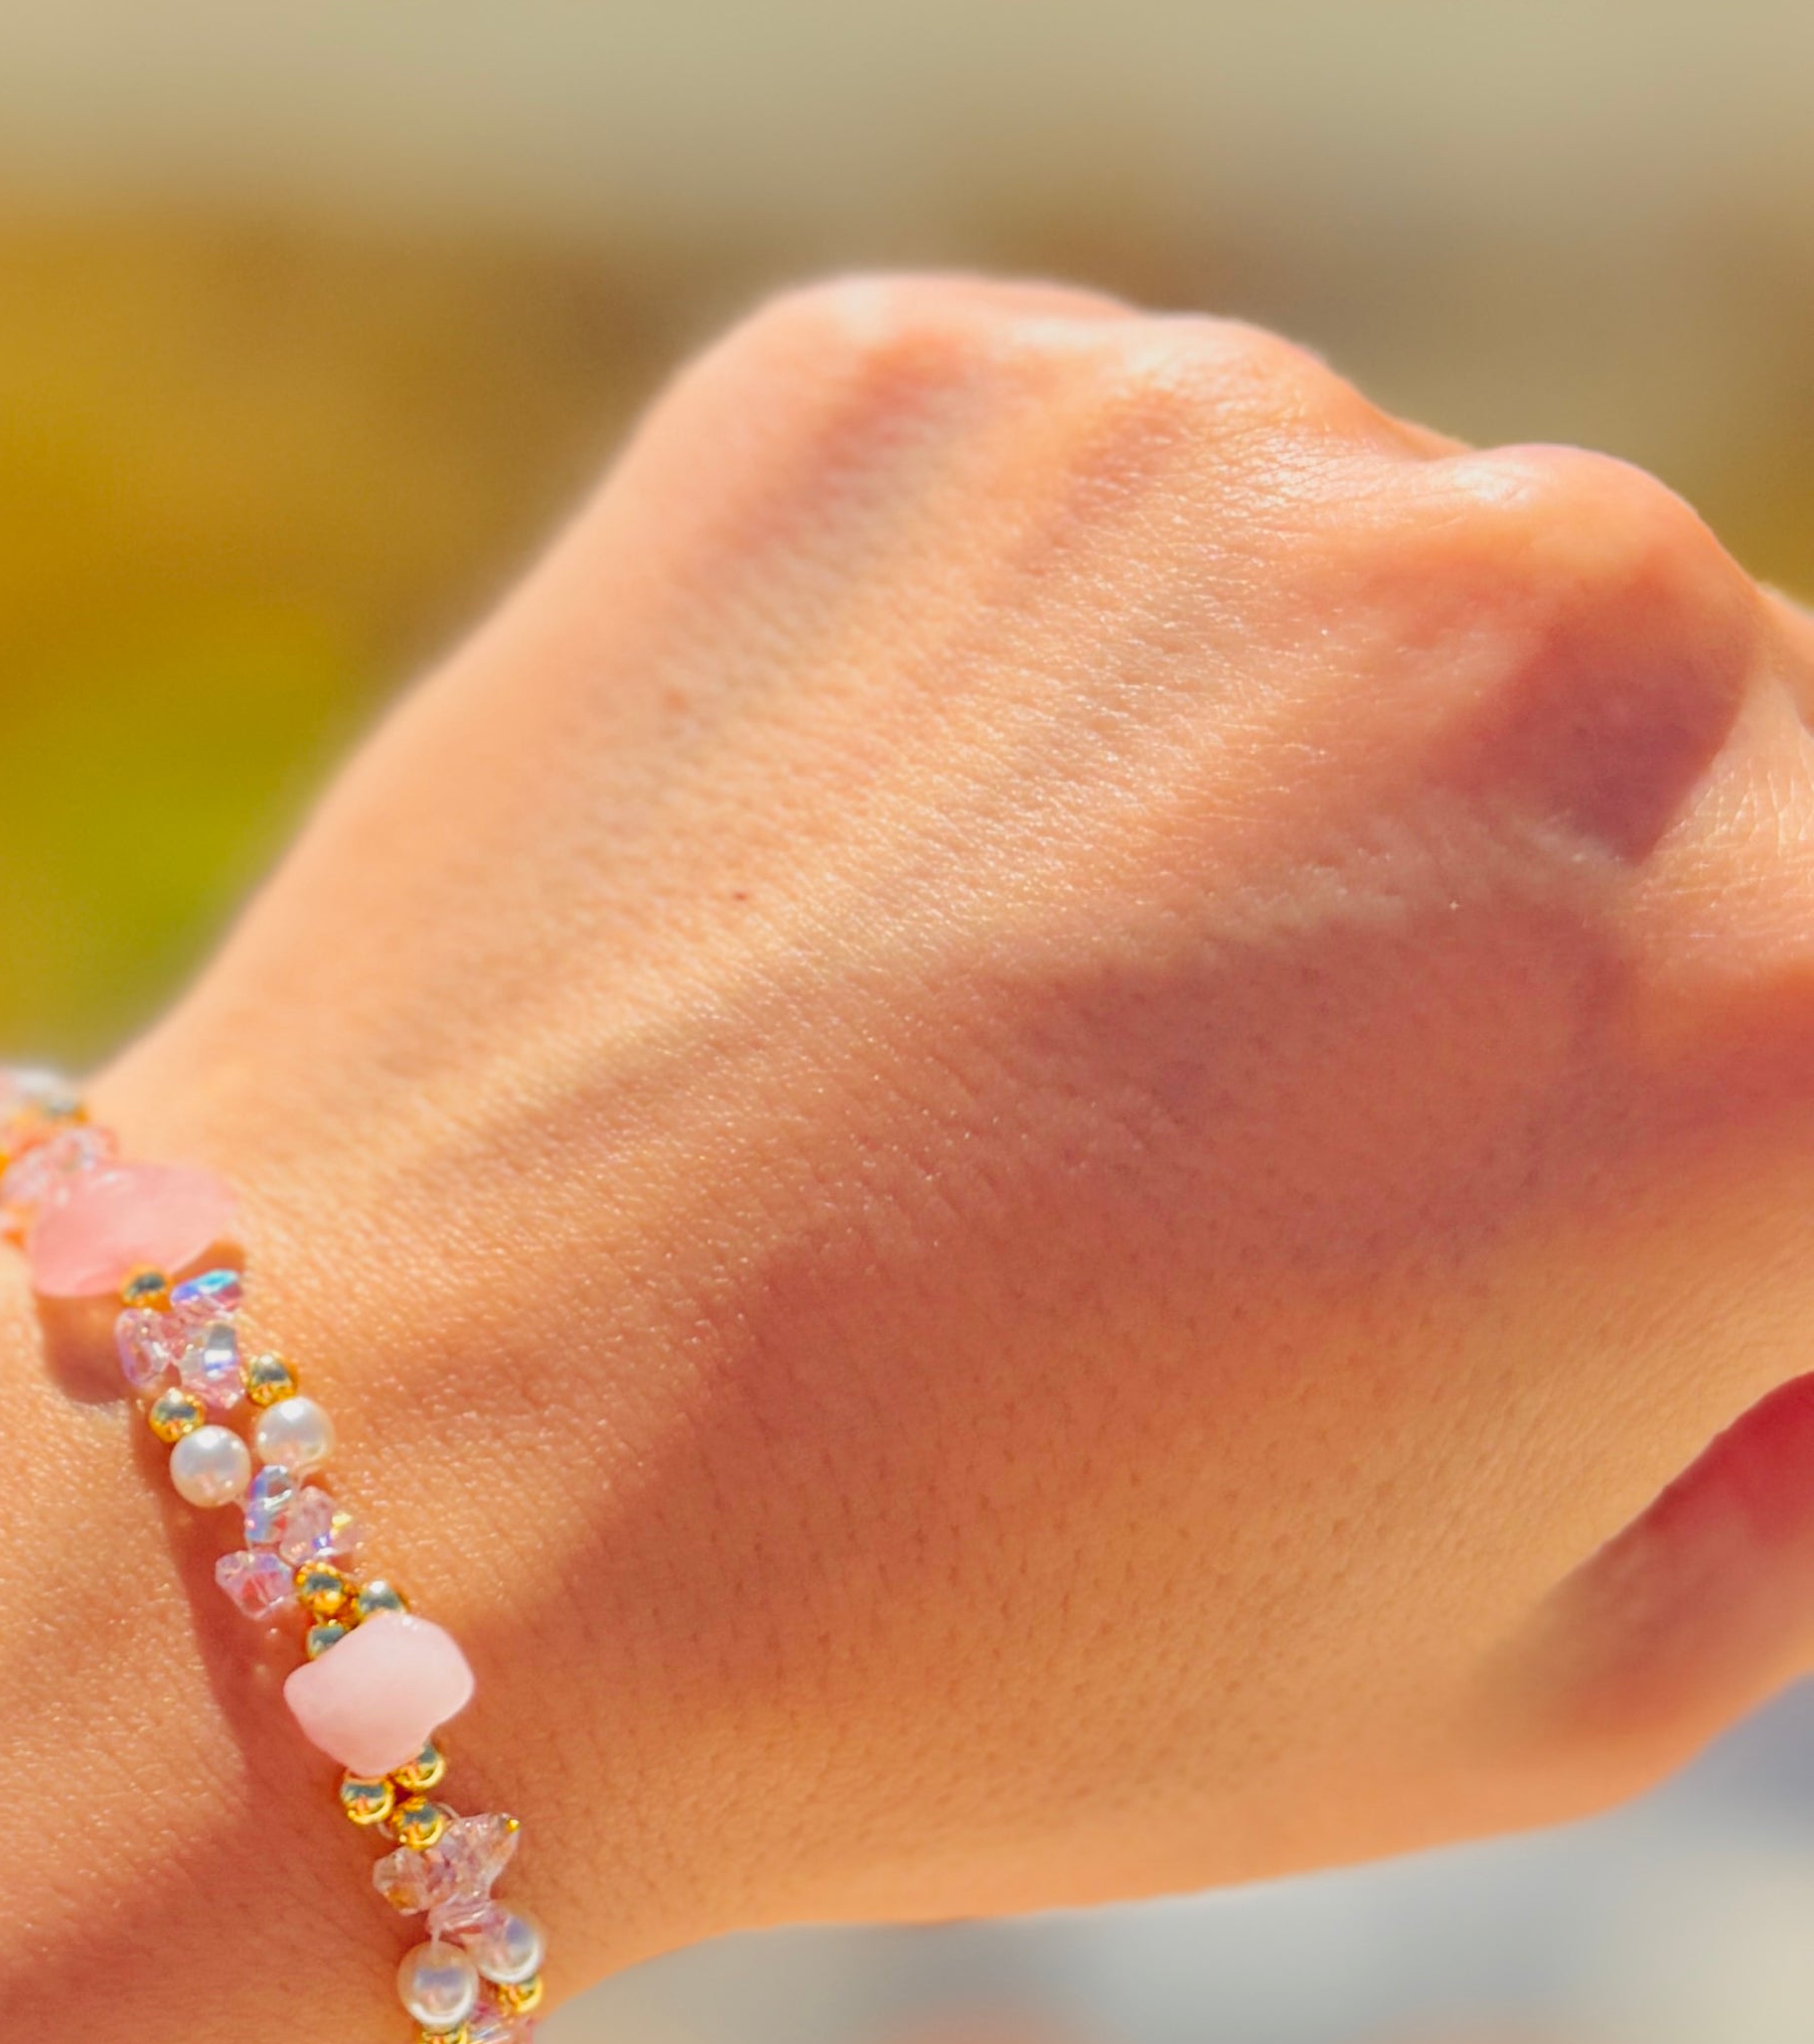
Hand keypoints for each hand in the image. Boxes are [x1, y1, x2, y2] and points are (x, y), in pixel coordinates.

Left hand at [125, 278, 1813, 1981]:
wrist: (373, 1488)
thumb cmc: (962, 1651)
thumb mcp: (1558, 1678)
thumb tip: (1799, 1241)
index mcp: (1803, 978)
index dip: (1736, 1139)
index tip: (1542, 1223)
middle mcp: (1559, 620)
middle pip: (1695, 718)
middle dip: (1564, 906)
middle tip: (1273, 1150)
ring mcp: (1208, 447)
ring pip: (1379, 567)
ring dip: (1291, 749)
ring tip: (1015, 1035)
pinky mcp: (895, 365)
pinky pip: (1081, 486)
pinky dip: (1021, 649)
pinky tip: (851, 889)